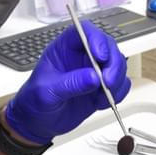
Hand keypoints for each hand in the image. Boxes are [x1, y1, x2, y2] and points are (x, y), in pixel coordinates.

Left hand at [4, 21, 130, 144]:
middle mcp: (82, 57)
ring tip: (103, 96)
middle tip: (108, 82)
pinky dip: (118, 93)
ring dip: (118, 80)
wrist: (38, 122)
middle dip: (113, 63)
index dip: (96, 39)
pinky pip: (120, 84)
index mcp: (64, 49)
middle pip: (107, 46)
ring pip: (117, 64)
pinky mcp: (102, 88)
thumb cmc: (35, 101)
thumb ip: (70, 84)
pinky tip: (102, 102)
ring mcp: (94, 71)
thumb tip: (93, 77)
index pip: (84, 32)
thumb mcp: (46, 92)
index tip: (100, 56)